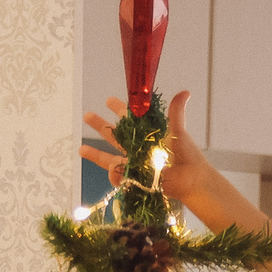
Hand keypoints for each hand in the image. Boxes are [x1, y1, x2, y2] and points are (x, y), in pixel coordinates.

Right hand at [80, 91, 215, 208]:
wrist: (191, 179)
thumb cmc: (187, 155)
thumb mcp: (178, 131)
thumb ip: (176, 112)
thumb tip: (185, 92)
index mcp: (147, 133)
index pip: (130, 118)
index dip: (119, 109)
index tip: (108, 100)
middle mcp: (138, 148)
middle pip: (114, 135)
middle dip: (99, 126)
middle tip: (87, 116)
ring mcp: (135, 164)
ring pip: (110, 157)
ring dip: (95, 154)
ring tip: (81, 149)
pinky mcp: (135, 179)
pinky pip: (119, 176)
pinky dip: (114, 174)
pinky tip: (112, 169)